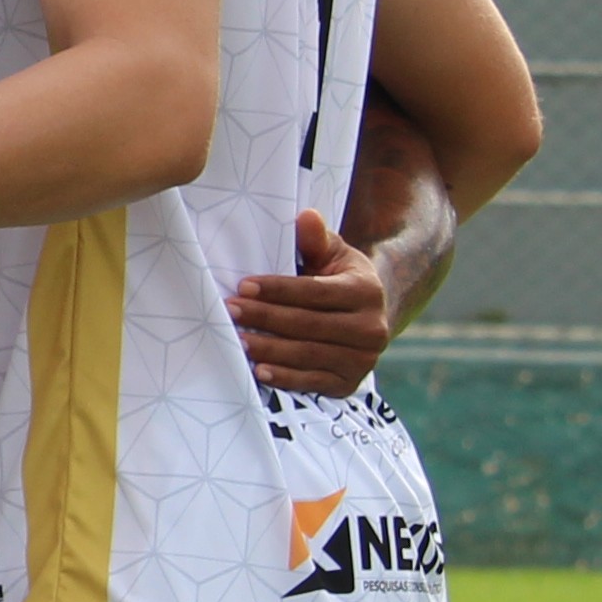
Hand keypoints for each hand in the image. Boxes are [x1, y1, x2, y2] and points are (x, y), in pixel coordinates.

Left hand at [228, 207, 397, 400]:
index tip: (243, 286)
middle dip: (266, 318)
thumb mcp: (332, 254)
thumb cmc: (338, 278)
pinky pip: (312, 382)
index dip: (278, 290)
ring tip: (237, 340)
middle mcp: (371, 329)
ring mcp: (362, 360)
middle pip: (309, 324)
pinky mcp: (349, 384)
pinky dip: (285, 378)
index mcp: (367, 292)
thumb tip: (306, 216)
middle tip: (231, 312)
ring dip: (269, 349)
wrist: (363, 316)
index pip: (315, 291)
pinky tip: (259, 370)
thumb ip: (316, 239)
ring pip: (308, 355)